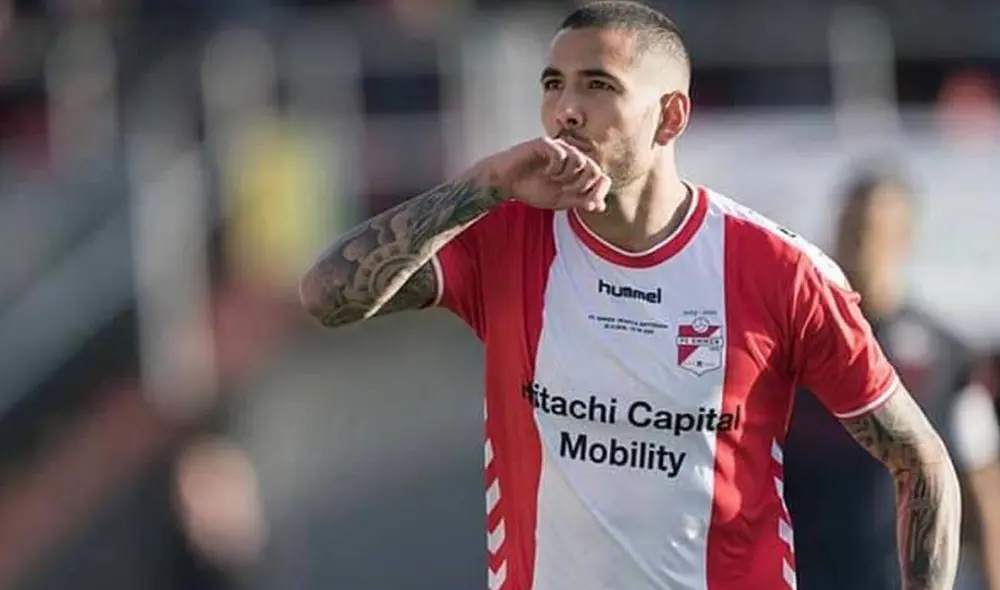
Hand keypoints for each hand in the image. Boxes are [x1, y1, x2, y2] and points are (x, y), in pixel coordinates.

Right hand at [475, 137, 610, 211]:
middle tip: (566, 191)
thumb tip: (601, 206)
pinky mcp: (545, 143)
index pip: (601, 177)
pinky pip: (561, 154)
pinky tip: (546, 172)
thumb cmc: (531, 189)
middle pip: (594, 168)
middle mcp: (571, 156)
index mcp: (578, 169)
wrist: (506, 183)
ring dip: (568, 177)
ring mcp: (559, 148)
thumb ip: (580, 201)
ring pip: (580, 160)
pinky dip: (556, 168)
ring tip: (555, 181)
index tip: (587, 204)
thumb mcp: (560, 201)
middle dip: (582, 186)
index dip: (599, 192)